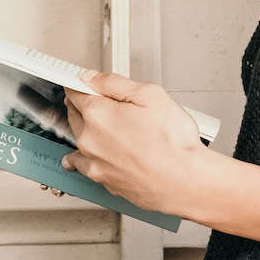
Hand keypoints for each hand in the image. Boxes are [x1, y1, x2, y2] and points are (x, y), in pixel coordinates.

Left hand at [60, 68, 207, 216]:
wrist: (185, 182)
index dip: (81, 84)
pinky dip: (87, 158)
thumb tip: (92, 78)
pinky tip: (95, 155)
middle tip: (101, 102)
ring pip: (78, 140)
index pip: (74, 91)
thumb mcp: (151, 95)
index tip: (85, 84)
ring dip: (86, 131)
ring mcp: (93, 162)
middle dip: (84, 106)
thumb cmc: (174, 142)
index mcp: (98, 113)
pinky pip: (84, 164)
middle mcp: (89, 138)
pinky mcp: (101, 180)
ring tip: (107, 129)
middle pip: (74, 115)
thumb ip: (115, 83)